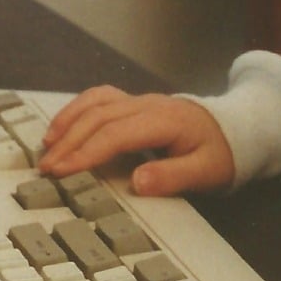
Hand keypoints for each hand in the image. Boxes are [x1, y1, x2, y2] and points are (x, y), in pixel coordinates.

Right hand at [39, 87, 234, 196]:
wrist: (233, 129)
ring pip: (96, 103)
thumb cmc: (219, 153)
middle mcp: (148, 105)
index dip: (87, 152)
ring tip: (46, 147)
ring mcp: (140, 100)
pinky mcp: (133, 102)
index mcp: (166, 121)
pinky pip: (100, 98)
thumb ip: (172, 177)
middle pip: (100, 117)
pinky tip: (61, 127)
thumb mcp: (205, 172)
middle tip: (47, 168)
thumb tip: (137, 182)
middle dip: (69, 142)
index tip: (63, 171)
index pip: (117, 133)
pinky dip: (76, 110)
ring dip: (68, 123)